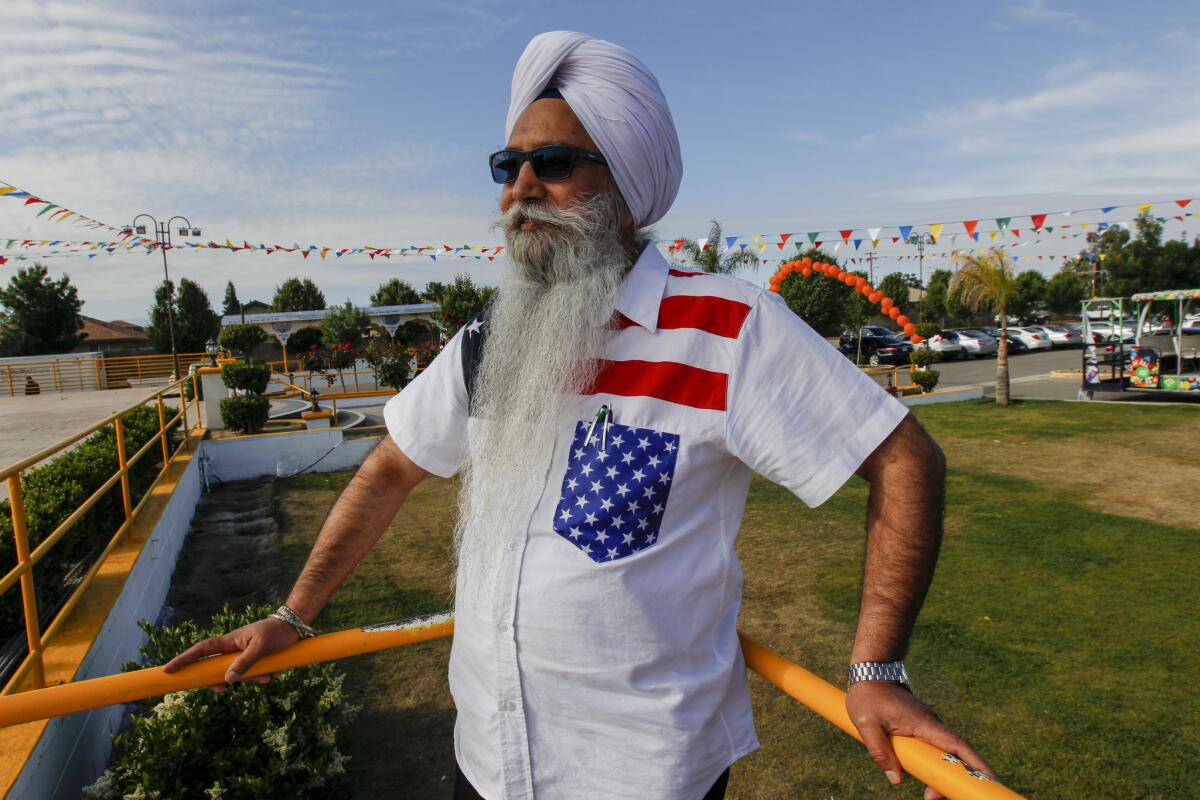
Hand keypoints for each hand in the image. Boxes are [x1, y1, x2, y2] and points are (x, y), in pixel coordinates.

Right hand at [162, 617, 299, 690]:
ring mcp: (242, 657)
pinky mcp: (253, 662)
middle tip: (221, 689)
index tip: (168, 670)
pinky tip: (275, 673)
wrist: (293, 628)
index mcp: (229, 641)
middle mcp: (232, 650)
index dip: (184, 659)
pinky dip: (262, 677)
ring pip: (237, 676)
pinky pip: (252, 676)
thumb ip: (245, 663)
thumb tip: (227, 680)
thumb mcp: (260, 647)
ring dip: (252, 679)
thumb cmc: (275, 632)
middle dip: (219, 681)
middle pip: (215, 669)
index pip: (201, 650)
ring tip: (268, 675)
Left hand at [845, 682, 995, 799]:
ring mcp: (929, 727)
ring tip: (929, 795)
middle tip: (933, 797)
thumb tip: (895, 779)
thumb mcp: (867, 724)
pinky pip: (934, 750)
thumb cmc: (869, 696)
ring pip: (944, 754)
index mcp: (925, 723)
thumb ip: (879, 751)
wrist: (872, 674)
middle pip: (954, 755)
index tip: (991, 779)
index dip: (976, 762)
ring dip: (941, 774)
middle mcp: (933, 725)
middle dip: (954, 777)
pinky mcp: (922, 730)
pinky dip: (933, 766)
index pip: (957, 744)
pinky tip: (926, 779)